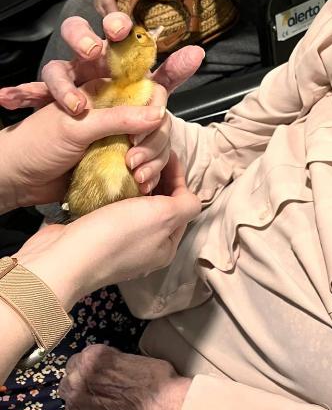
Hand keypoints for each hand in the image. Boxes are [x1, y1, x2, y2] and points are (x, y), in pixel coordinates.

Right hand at [0, 12, 204, 115]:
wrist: (85, 159)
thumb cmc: (117, 125)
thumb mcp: (144, 107)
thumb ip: (169, 78)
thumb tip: (197, 53)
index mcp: (117, 64)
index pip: (116, 34)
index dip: (116, 25)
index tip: (121, 29)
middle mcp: (90, 69)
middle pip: (79, 36)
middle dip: (82, 37)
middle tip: (92, 51)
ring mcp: (67, 86)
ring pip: (56, 68)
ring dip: (61, 82)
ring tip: (76, 105)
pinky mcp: (46, 106)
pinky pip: (29, 95)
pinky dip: (18, 94)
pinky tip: (9, 98)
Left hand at [0, 97, 169, 210]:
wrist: (17, 179)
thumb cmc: (38, 143)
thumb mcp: (77, 126)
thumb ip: (118, 119)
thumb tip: (159, 115)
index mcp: (108, 94)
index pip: (149, 94)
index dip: (154, 111)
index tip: (141, 134)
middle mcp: (118, 114)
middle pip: (158, 122)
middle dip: (153, 142)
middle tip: (134, 160)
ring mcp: (120, 140)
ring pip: (156, 145)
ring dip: (153, 161)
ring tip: (137, 176)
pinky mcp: (119, 162)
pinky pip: (148, 165)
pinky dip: (150, 175)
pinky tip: (141, 185)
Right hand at [16, 154, 200, 308]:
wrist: (63, 256)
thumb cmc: (117, 236)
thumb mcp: (164, 216)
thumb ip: (186, 205)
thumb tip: (191, 198)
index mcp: (166, 245)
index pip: (182, 203)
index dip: (178, 176)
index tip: (166, 153)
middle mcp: (145, 245)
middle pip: (160, 202)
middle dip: (157, 177)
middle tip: (146, 158)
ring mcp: (119, 240)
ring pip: (136, 202)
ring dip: (135, 182)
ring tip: (129, 163)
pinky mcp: (95, 232)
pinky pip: (113, 205)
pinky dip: (115, 189)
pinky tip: (110, 177)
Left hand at [59, 344, 190, 409]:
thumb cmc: (155, 380)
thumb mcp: (133, 358)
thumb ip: (113, 361)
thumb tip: (110, 366)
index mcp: (93, 356)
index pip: (80, 358)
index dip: (91, 366)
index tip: (101, 373)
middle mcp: (78, 377)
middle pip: (70, 377)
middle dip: (81, 382)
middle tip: (98, 389)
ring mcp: (75, 402)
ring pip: (69, 398)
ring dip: (80, 400)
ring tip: (98, 406)